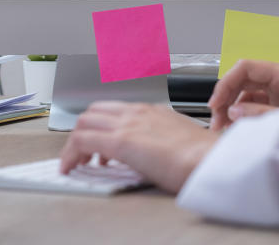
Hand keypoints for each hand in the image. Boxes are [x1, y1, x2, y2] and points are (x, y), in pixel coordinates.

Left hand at [58, 102, 217, 193]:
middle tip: (83, 154)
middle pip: (93, 113)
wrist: (208, 159)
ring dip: (74, 143)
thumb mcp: (178, 138)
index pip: (113, 111)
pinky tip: (71, 167)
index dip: (99, 127)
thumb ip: (160, 139)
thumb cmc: (201, 154)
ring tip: (78, 163)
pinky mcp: (120, 141)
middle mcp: (137, 112)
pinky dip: (70, 154)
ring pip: (84, 123)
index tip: (97, 147)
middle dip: (82, 133)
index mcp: (151, 111)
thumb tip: (150, 152)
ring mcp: (127, 124)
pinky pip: (82, 141)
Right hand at [208, 60, 278, 130]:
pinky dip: (242, 114)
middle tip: (216, 119)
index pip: (246, 67)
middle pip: (243, 79)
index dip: (226, 82)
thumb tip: (234, 111)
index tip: (215, 102)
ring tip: (224, 127)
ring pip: (246, 92)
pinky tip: (236, 126)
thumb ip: (259, 112)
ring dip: (232, 107)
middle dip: (226, 98)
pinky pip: (254, 103)